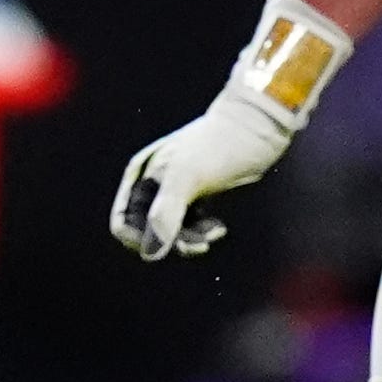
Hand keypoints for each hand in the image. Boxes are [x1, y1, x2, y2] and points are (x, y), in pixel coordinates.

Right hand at [109, 89, 292, 259]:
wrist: (258, 127)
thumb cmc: (219, 146)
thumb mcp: (188, 177)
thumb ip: (165, 212)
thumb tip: (150, 254)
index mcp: (142, 177)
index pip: (123, 223)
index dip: (140, 241)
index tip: (169, 244)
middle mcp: (155, 184)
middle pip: (149, 231)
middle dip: (172, 242)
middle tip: (201, 243)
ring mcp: (179, 190)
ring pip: (173, 231)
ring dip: (190, 240)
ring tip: (214, 232)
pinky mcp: (201, 193)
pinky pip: (191, 225)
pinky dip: (202, 232)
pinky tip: (219, 228)